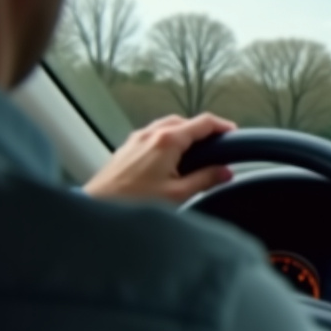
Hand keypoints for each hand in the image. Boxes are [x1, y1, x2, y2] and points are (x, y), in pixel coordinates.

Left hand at [84, 114, 235, 203]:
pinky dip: (167, 139)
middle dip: (203, 129)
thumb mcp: (178, 194)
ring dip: (184, 132)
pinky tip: (170, 159)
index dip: (222, 126)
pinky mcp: (125, 149)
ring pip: (166, 126)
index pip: (203, 122)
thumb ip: (205, 180)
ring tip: (196, 151)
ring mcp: (135, 140)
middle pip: (184, 121)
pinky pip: (151, 135)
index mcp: (167, 141)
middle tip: (217, 144)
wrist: (96, 210)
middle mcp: (150, 134)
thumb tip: (225, 172)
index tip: (234, 134)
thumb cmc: (134, 203)